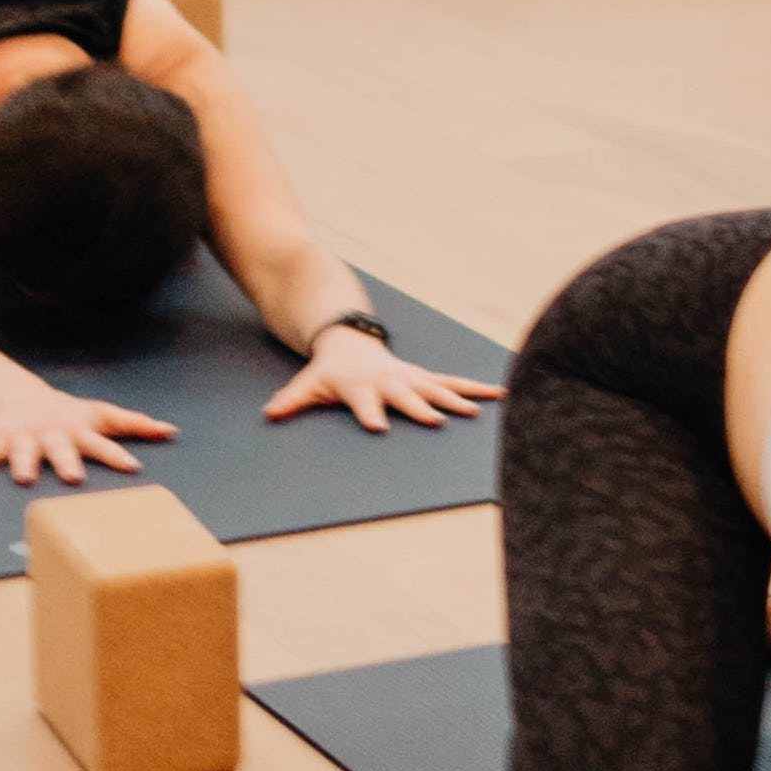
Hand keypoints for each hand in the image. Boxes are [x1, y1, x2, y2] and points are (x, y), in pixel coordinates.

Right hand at [0, 383, 175, 485]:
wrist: (17, 395)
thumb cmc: (68, 414)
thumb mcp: (100, 416)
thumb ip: (134, 424)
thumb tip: (172, 431)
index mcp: (80, 429)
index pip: (103, 439)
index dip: (117, 452)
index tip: (133, 466)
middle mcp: (53, 432)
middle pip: (63, 447)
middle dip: (68, 461)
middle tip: (74, 478)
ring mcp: (25, 436)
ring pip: (24, 450)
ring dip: (23, 463)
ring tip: (23, 478)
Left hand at [265, 329, 502, 434]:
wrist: (350, 342)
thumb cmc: (329, 372)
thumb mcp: (307, 384)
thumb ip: (291, 401)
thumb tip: (269, 413)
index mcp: (360, 386)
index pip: (364, 402)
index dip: (370, 414)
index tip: (378, 428)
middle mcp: (389, 381)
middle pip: (406, 397)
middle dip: (421, 408)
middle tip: (436, 421)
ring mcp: (410, 377)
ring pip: (436, 389)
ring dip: (455, 401)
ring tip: (475, 413)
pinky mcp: (425, 377)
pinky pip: (454, 383)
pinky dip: (477, 389)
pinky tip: (501, 395)